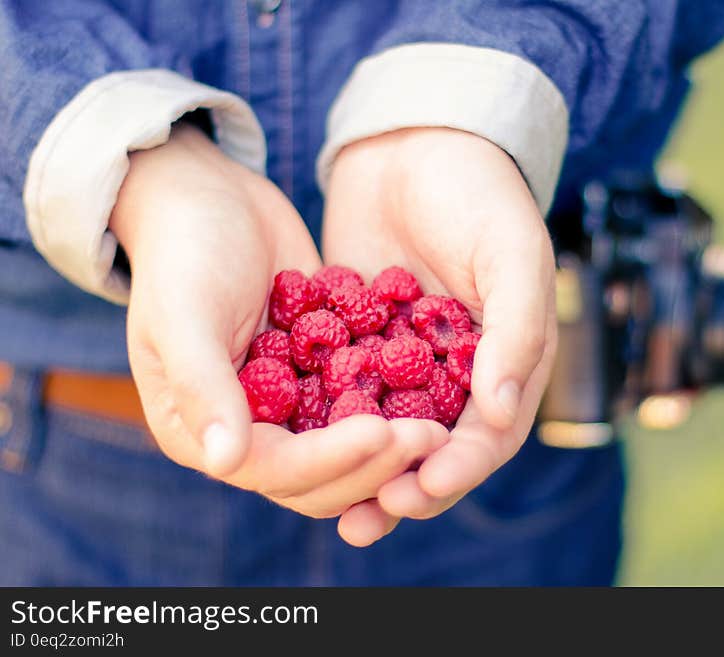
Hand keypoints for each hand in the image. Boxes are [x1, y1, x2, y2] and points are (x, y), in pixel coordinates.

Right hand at [111, 124, 444, 544]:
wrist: (213, 199)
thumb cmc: (185, 252)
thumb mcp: (184, 313)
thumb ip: (202, 384)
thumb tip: (227, 460)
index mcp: (203, 432)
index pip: (276, 470)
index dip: (330, 461)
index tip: (381, 433)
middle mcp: (250, 432)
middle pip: (321, 477)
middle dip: (375, 464)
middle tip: (431, 438)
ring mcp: (290, 407)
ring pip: (350, 451)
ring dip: (393, 447)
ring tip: (443, 428)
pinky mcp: (323, 378)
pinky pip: (365, 403)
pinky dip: (398, 406)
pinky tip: (444, 394)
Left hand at [323, 127, 557, 540]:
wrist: (415, 143)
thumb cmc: (479, 193)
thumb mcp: (512, 253)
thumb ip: (516, 331)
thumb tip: (499, 412)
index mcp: (503, 361)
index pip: (487, 434)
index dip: (457, 468)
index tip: (422, 487)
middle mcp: (454, 372)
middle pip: (431, 448)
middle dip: (403, 486)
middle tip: (369, 515)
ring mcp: (402, 360)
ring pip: (382, 431)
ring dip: (359, 471)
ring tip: (331, 509)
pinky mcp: (355, 341)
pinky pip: (340, 390)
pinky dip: (323, 419)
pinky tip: (292, 443)